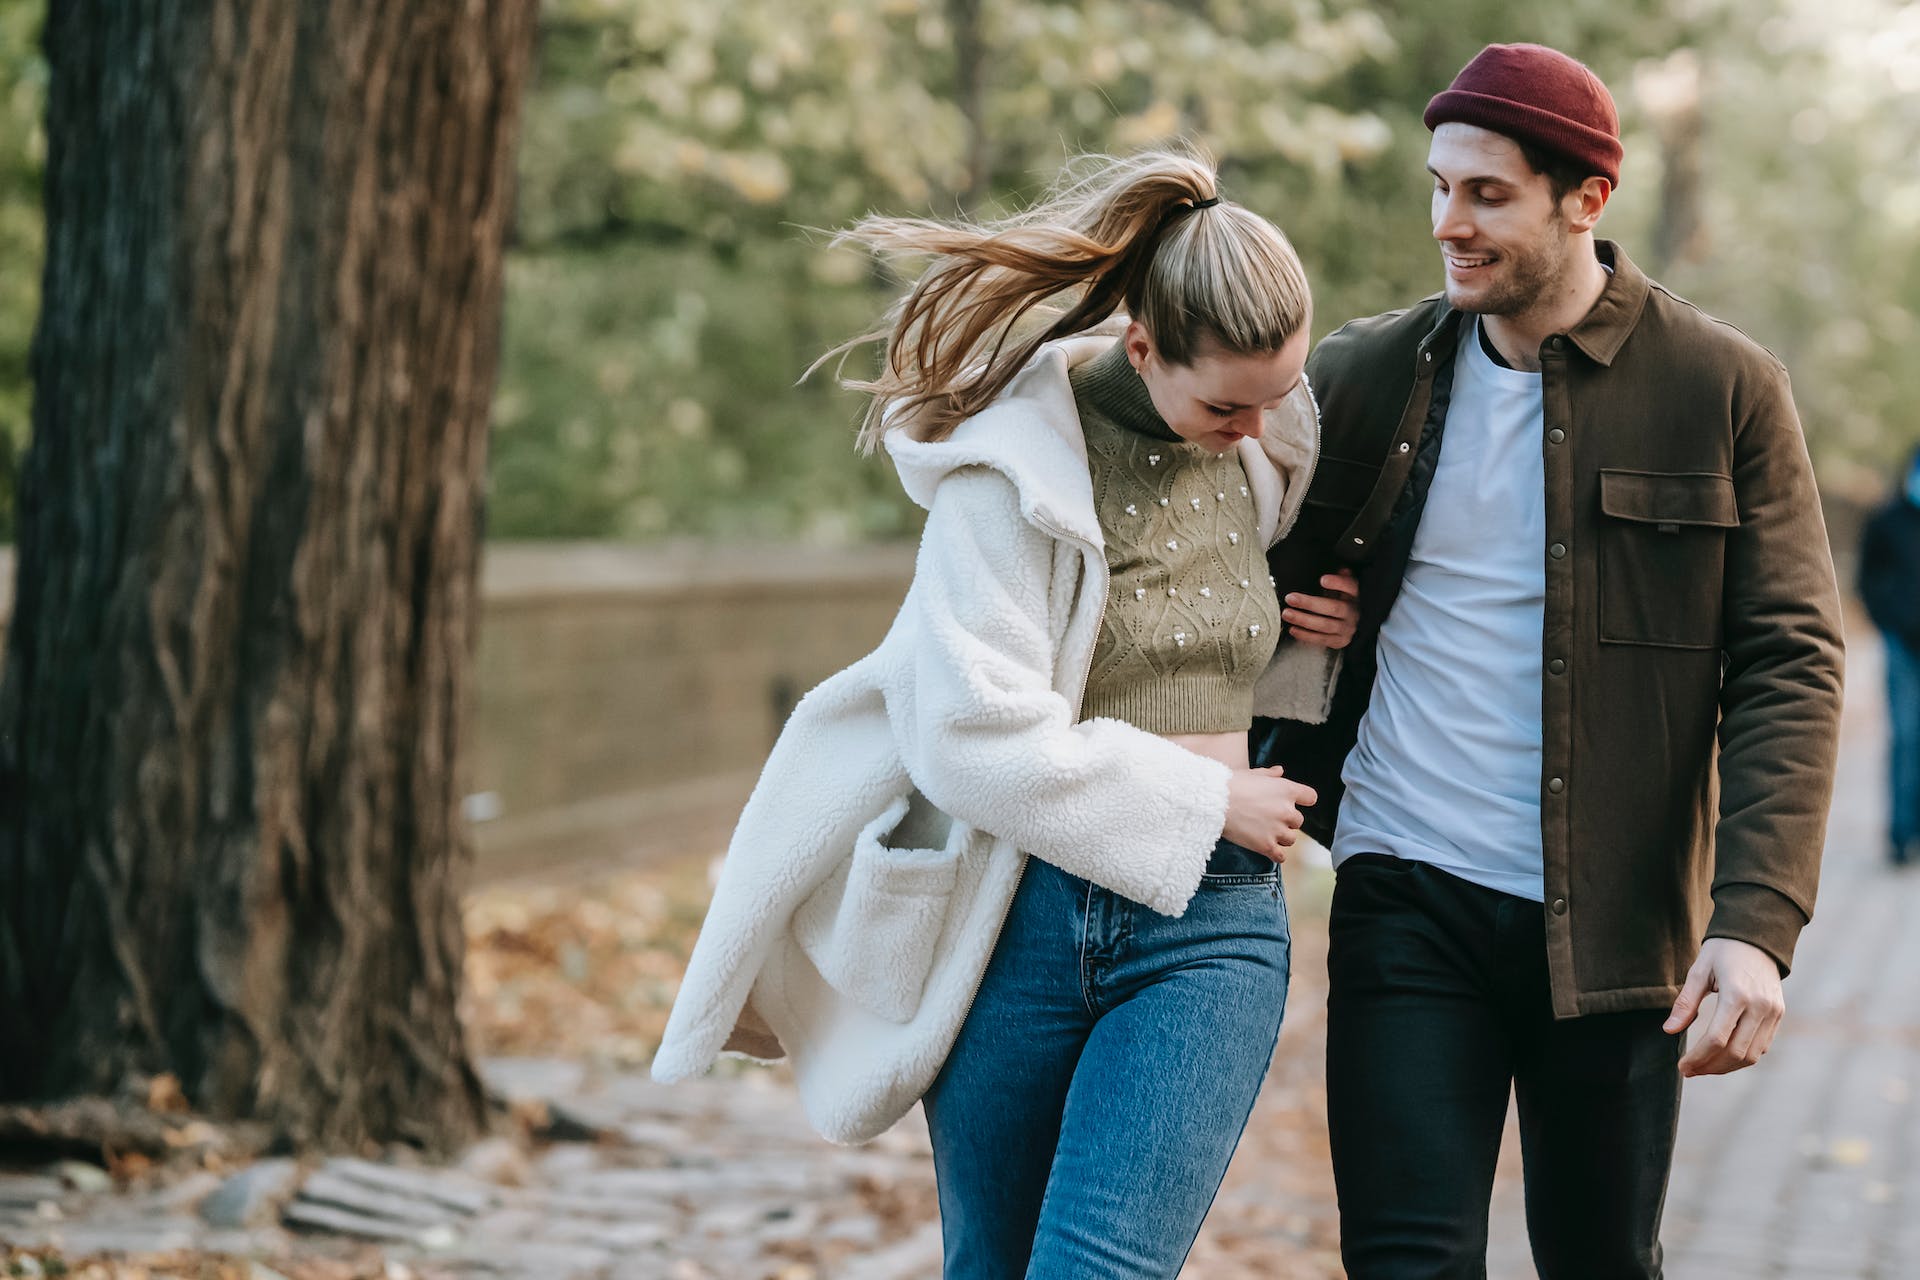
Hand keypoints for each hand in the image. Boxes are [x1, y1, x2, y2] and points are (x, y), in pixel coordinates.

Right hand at [1222, 766, 1316, 863]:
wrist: (1213, 802)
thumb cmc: (1231, 784)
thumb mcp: (1253, 774)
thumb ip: (1270, 774)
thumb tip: (1280, 771)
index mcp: (1287, 790)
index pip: (1310, 797)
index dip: (1303, 800)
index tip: (1293, 803)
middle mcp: (1286, 811)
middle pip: (1298, 821)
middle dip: (1286, 821)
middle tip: (1269, 818)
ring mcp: (1277, 830)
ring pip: (1290, 839)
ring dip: (1281, 837)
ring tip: (1265, 833)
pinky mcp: (1266, 846)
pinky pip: (1280, 856)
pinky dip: (1275, 854)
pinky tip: (1268, 849)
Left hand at [1282, 570, 1360, 648]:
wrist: (1355, 624)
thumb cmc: (1343, 599)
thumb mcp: (1343, 586)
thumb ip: (1339, 578)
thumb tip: (1336, 567)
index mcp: (1356, 595)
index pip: (1351, 587)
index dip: (1338, 583)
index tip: (1322, 579)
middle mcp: (1354, 612)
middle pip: (1334, 608)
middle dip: (1310, 603)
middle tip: (1290, 598)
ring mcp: (1348, 629)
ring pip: (1325, 625)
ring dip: (1304, 619)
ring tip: (1286, 613)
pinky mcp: (1340, 641)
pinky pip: (1322, 639)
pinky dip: (1306, 635)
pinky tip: (1292, 629)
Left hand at [1665, 937, 1785, 1076]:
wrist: (1757, 938)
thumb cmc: (1723, 952)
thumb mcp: (1699, 971)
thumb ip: (1685, 1003)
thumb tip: (1669, 1031)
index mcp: (1737, 994)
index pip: (1717, 1039)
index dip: (1698, 1057)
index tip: (1682, 1066)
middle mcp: (1760, 1007)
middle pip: (1735, 1052)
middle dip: (1710, 1067)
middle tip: (1689, 1071)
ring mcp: (1773, 1012)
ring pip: (1752, 1055)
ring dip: (1726, 1067)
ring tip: (1703, 1067)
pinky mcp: (1778, 1015)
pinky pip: (1762, 1046)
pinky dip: (1742, 1057)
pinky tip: (1722, 1056)